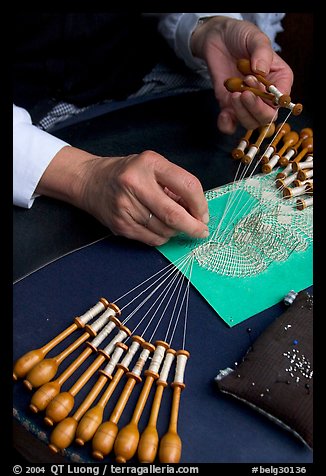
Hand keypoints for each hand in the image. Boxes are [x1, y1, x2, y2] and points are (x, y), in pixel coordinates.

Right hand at [37, 146, 208, 245]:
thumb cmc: (128, 173)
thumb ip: (174, 184)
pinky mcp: (121, 225)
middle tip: (201, 231)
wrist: (91, 181)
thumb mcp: (153, 166)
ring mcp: (126, 207)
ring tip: (174, 223)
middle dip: (193, 227)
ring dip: (176, 231)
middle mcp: (136, 185)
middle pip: (174, 215)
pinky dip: (163, 237)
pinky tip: (160, 227)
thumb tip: (196, 211)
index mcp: (149, 164)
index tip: (204, 214)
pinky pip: (152, 239)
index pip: (187, 186)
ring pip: (164, 230)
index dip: (200, 204)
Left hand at [191, 16, 293, 133]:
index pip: (281, 99)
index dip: (270, 98)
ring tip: (233, 93)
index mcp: (279, 79)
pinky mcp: (229, 106)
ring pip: (250, 122)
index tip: (256, 83)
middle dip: (255, 108)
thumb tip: (261, 70)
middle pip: (267, 116)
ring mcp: (247, 102)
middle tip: (243, 92)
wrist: (217, 38)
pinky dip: (227, 124)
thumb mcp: (255, 37)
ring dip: (242, 113)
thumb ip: (261, 52)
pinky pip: (230, 125)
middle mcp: (265, 95)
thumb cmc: (241, 36)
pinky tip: (224, 114)